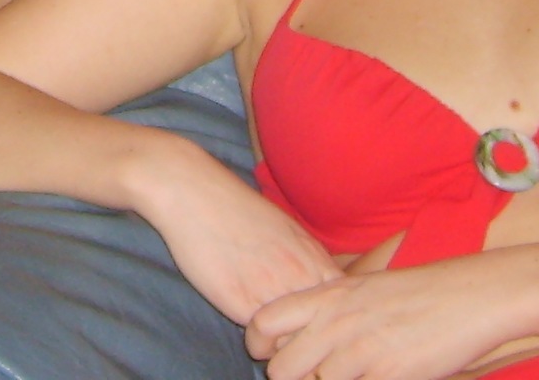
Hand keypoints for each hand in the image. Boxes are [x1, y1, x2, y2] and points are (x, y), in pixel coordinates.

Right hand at [137, 163, 346, 326]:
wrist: (196, 194)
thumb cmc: (237, 210)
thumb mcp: (287, 231)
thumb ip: (307, 263)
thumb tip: (319, 288)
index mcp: (315, 259)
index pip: (342, 308)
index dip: (331, 322)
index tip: (315, 325)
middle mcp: (302, 277)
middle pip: (323, 329)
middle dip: (311, 339)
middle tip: (292, 337)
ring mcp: (275, 292)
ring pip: (295, 341)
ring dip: (284, 344)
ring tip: (270, 333)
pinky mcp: (244, 305)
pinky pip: (263, 339)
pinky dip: (259, 341)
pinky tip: (247, 324)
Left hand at [244, 257, 521, 379]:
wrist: (471, 296)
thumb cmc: (418, 293)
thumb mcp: (363, 288)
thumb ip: (328, 309)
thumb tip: (301, 331)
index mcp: (327, 296)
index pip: (263, 322)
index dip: (260, 345)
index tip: (270, 354)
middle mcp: (337, 324)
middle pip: (281, 369)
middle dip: (293, 379)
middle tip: (315, 375)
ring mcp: (362, 353)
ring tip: (355, 373)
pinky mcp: (389, 376)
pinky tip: (381, 375)